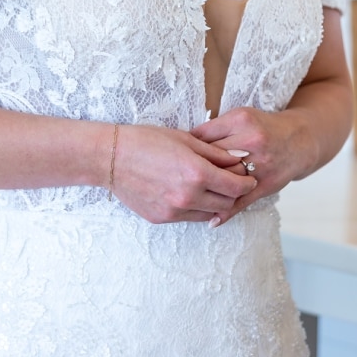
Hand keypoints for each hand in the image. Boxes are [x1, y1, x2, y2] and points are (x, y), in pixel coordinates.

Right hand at [110, 123, 257, 224]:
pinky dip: (195, 207)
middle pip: (227, 202)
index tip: (247, 177)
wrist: (110, 157)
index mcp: (197, 173)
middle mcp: (189, 196)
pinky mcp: (163, 218)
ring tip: (209, 188)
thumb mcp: (183, 139)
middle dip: (233, 193)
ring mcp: (175, 210)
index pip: (236, 186)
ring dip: (215, 202)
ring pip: (210, 213)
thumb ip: (214, 153)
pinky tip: (187, 193)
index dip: (246, 182)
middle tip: (231, 182)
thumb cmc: (144, 141)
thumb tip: (238, 159)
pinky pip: (189, 217)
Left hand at [190, 106, 312, 225]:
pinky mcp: (267, 184)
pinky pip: (244, 200)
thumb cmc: (262, 127)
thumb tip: (185, 142)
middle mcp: (252, 143)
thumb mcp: (239, 117)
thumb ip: (214, 128)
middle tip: (180, 178)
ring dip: (208, 189)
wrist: (299, 141)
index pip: (204, 136)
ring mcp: (261, 165)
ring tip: (189, 195)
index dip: (188, 148)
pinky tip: (212, 219)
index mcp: (241, 122)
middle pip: (214, 159)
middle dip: (196, 168)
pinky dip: (227, 211)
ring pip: (227, 180)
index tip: (177, 157)